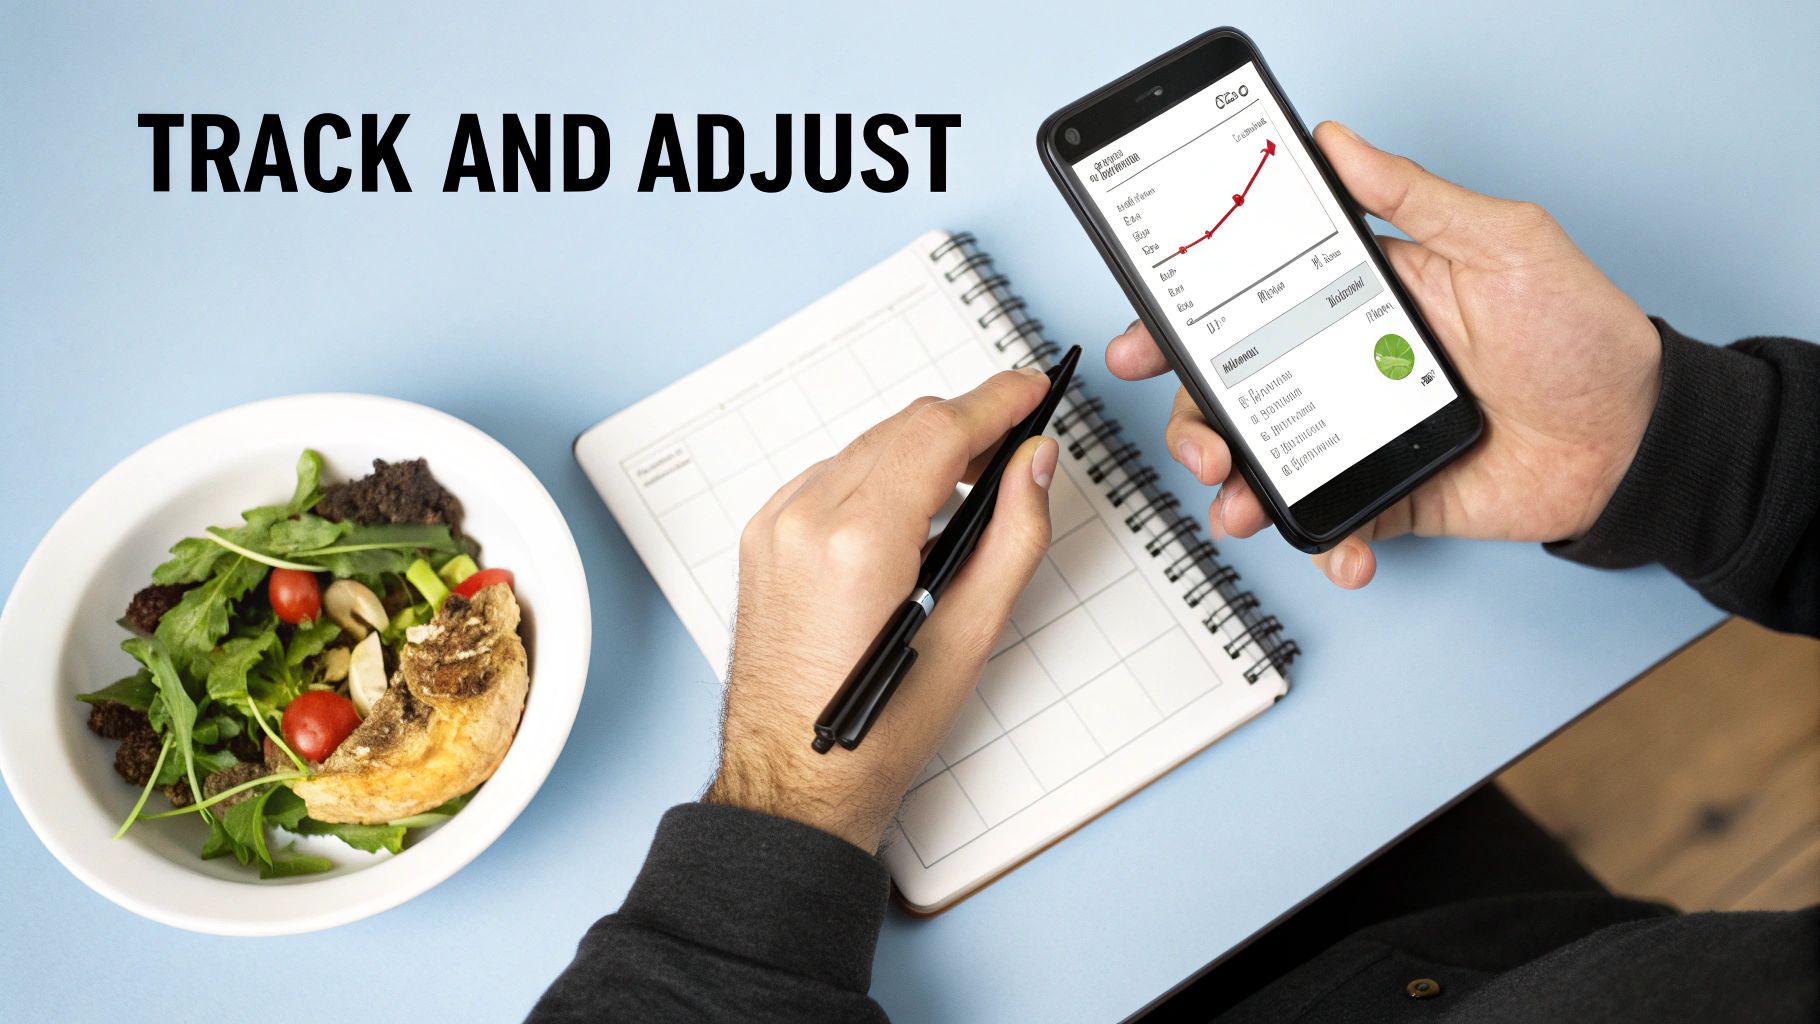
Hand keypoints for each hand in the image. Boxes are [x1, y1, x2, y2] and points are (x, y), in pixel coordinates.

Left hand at [704, 370, 1059, 851]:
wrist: (793, 779)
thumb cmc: (874, 729)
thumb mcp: (970, 634)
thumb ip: (1013, 535)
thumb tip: (1033, 464)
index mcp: (858, 540)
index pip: (939, 431)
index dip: (997, 401)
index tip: (1032, 389)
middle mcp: (806, 519)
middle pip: (904, 428)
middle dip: (966, 426)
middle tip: (1015, 449)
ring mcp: (775, 525)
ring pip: (866, 446)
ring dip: (922, 452)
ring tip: (968, 488)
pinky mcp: (762, 537)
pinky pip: (830, 476)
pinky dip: (877, 478)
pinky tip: (907, 517)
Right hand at [1110, 121, 1663, 587]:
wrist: (1639, 439)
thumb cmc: (1582, 332)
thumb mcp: (1502, 242)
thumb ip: (1413, 197)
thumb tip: (1337, 142)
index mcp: (1361, 303)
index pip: (1252, 307)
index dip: (1187, 325)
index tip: (1146, 341)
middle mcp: (1349, 370)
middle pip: (1239, 395)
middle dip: (1195, 423)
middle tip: (1200, 443)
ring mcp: (1364, 437)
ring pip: (1270, 465)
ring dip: (1239, 492)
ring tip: (1242, 504)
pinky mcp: (1391, 496)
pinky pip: (1335, 522)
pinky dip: (1325, 544)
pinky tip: (1337, 549)